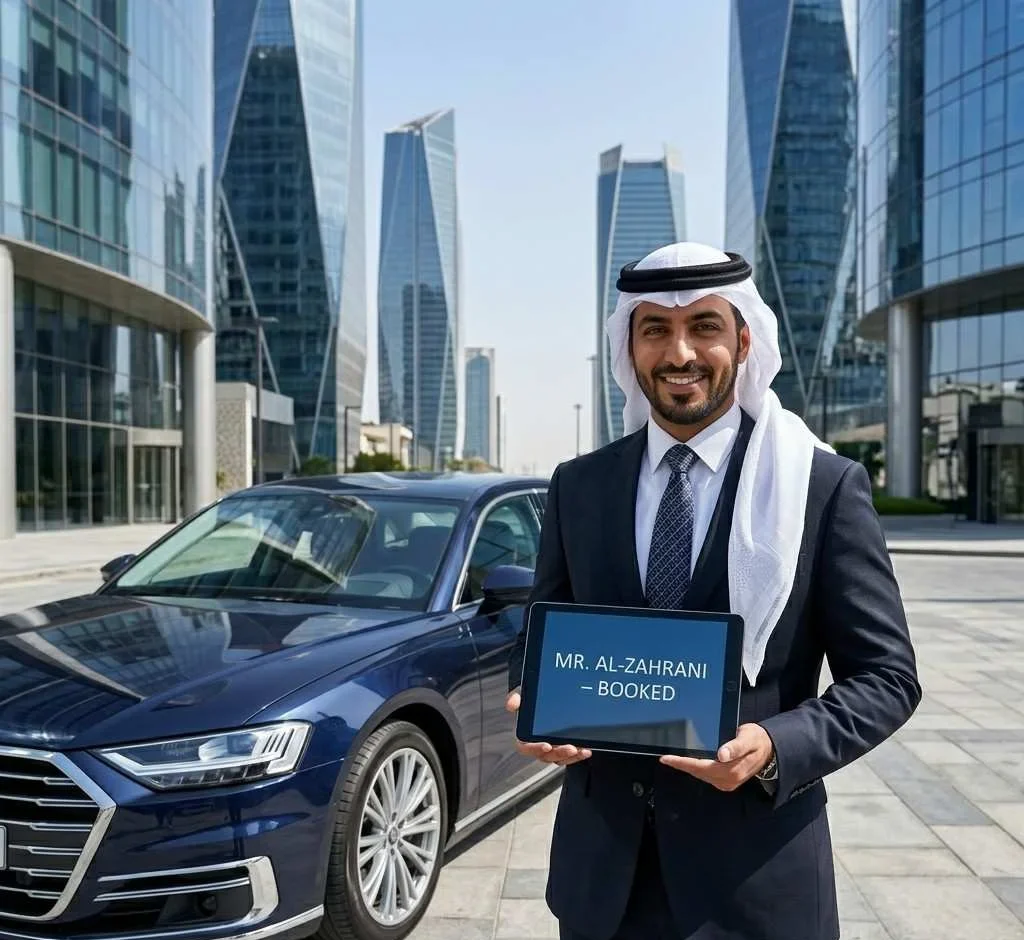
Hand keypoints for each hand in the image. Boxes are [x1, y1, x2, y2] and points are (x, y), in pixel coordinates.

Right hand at [505, 687, 591, 765]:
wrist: (547, 696)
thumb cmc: (531, 698)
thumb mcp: (522, 693)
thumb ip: (516, 697)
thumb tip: (512, 704)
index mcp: (524, 735)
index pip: (525, 747)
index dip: (535, 748)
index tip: (546, 745)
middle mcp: (537, 745)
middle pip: (546, 755)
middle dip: (559, 753)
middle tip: (570, 747)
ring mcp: (551, 748)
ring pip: (559, 758)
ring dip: (571, 756)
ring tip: (582, 749)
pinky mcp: (563, 748)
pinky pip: (570, 756)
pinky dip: (579, 754)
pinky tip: (586, 749)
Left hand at [659, 723, 773, 791]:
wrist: (769, 750)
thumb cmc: (757, 740)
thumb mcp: (748, 738)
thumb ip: (736, 746)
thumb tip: (722, 754)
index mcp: (731, 770)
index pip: (700, 766)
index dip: (682, 763)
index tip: (666, 758)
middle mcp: (727, 780)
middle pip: (697, 772)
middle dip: (681, 765)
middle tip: (665, 757)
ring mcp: (726, 782)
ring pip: (700, 774)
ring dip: (687, 767)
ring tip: (673, 758)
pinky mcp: (726, 780)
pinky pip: (706, 774)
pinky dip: (695, 768)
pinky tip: (688, 761)